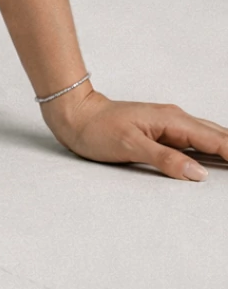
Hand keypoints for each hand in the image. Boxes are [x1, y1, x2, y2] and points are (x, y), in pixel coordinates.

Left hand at [42, 87, 227, 180]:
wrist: (75, 115)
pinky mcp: (163, 132)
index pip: (216, 140)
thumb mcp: (129, 145)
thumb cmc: (97, 129)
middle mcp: (176, 119)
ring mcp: (170, 125)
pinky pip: (196, 141)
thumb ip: (165, 159)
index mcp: (172, 121)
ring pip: (210, 137)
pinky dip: (214, 149)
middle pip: (219, 136)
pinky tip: (221, 158)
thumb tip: (199, 174)